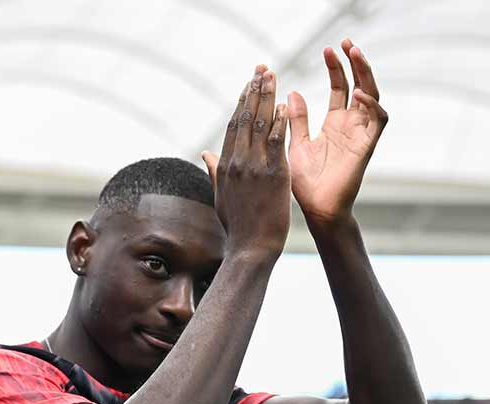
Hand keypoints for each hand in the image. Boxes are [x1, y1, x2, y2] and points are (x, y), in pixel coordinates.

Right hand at [201, 66, 290, 259]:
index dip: (241, 102)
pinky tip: (284, 105)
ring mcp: (253, 167)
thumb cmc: (239, 228)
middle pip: (244, 117)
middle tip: (262, 69)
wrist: (251, 249)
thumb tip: (204, 153)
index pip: (233, 126)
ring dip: (266, 97)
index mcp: (225, 166)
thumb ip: (215, 171)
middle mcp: (236, 162)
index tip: (249, 84)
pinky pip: (275, 141)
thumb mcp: (221, 197)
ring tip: (272, 76)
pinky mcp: (272, 174)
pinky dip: (279, 121)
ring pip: (258, 123)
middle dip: (254, 90)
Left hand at [287, 39, 388, 226]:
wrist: (317, 211)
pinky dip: (371, 105)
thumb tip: (291, 93)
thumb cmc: (306, 184)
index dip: (336, 68)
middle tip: (345, 42)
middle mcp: (351, 126)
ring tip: (354, 54)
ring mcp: (361, 135)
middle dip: (354, 63)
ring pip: (373, 96)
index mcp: (334, 124)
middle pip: (360, 85)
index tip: (327, 49)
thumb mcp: (296, 144)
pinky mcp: (367, 147)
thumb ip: (297, 120)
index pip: (340, 87)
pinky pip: (378, 120)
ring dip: (366, 74)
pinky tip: (357, 93)